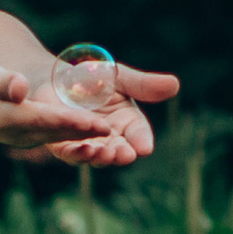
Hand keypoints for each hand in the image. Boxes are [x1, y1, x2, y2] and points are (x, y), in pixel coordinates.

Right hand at [0, 63, 116, 149]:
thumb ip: (1, 82)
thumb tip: (20, 88)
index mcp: (8, 119)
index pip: (47, 120)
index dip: (74, 122)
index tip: (98, 124)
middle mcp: (21, 134)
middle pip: (61, 135)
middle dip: (89, 137)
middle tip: (118, 138)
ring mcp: (27, 139)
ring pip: (63, 141)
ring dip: (89, 144)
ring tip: (116, 146)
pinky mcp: (33, 137)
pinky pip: (60, 141)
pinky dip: (81, 140)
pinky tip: (103, 138)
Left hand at [9, 61, 178, 166]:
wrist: (57, 77)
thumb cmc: (93, 76)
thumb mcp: (119, 77)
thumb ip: (143, 85)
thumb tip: (175, 84)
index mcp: (128, 122)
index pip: (139, 135)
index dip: (142, 141)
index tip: (144, 148)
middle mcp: (111, 137)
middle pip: (120, 150)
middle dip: (123, 154)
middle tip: (126, 155)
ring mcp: (88, 143)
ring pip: (97, 155)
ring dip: (101, 156)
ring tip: (105, 153)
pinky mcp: (64, 144)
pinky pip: (71, 152)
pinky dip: (76, 153)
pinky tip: (80, 149)